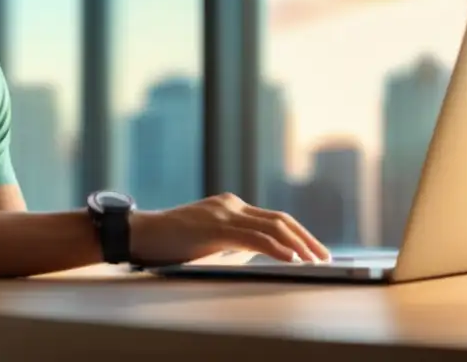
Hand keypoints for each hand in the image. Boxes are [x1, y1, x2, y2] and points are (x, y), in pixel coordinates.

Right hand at [129, 193, 330, 265]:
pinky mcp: (216, 228)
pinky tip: (291, 259)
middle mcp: (230, 204)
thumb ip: (232, 242)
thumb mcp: (207, 239)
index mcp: (230, 206)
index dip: (299, 233)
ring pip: (272, 226)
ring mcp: (223, 214)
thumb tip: (261, 255)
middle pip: (280, 219)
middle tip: (326, 257)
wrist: (140, 234)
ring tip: (316, 261)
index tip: (315, 250)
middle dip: (307, 238)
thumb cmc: (169, 242)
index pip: (274, 218)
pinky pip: (254, 238)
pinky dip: (276, 249)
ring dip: (299, 244)